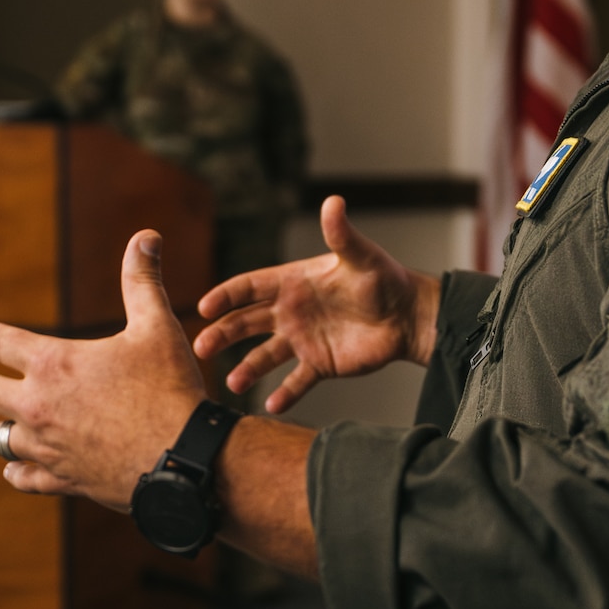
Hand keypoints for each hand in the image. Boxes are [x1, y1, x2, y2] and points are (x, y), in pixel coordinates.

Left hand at [0, 230, 205, 508]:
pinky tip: (10, 471)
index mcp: (53, 364)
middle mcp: (38, 407)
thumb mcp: (156, 327)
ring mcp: (46, 447)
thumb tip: (146, 236)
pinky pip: (25, 476)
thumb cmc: (169, 389)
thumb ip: (141, 281)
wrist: (181, 460)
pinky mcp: (62, 479)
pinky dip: (14, 471)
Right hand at [192, 195, 439, 413]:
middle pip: (246, 323)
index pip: (249, 288)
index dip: (226, 296)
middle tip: (201, 348)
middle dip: (222, 334)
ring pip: (264, 356)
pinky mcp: (320, 364)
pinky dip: (284, 394)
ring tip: (232, 384)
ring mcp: (302, 340)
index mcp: (292, 283)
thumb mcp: (361, 256)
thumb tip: (334, 201)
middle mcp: (290, 312)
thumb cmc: (384, 279)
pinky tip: (270, 406)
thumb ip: (341, 234)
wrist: (407, 316)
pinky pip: (296, 381)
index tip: (204, 307)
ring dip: (246, 369)